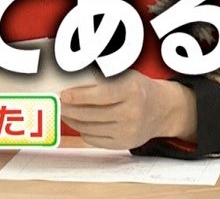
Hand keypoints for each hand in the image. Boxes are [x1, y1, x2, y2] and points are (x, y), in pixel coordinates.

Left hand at [59, 70, 195, 149]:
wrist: (161, 109)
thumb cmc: (136, 88)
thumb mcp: (124, 76)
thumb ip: (100, 78)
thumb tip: (69, 81)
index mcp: (131, 90)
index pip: (100, 95)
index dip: (79, 96)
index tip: (63, 95)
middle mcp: (132, 112)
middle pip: (92, 114)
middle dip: (70, 109)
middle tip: (58, 103)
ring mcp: (129, 131)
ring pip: (90, 128)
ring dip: (73, 120)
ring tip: (64, 112)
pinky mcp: (125, 144)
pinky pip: (95, 140)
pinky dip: (83, 131)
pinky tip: (78, 122)